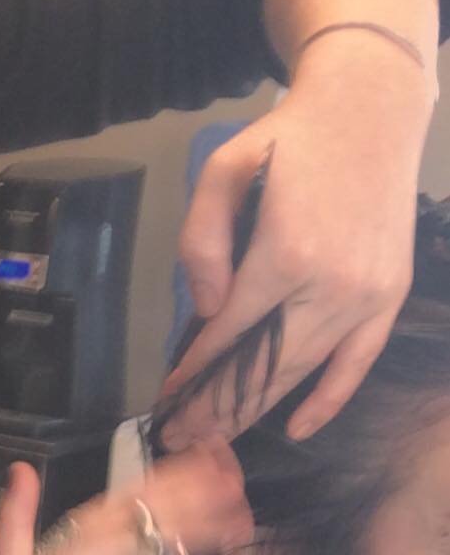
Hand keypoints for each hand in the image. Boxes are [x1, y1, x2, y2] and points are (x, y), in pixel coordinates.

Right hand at [0, 444, 252, 554]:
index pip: (116, 533)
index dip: (170, 506)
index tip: (226, 489)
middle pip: (106, 525)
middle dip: (172, 499)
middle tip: (231, 478)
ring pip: (86, 539)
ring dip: (149, 512)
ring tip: (210, 490)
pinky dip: (12, 525)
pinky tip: (22, 484)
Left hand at [164, 33, 430, 444]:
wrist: (371, 113)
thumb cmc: (288, 140)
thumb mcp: (224, 170)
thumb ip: (203, 240)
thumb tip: (206, 309)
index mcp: (285, 255)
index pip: (228, 332)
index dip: (196, 371)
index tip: (166, 401)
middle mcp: (332, 286)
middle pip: (265, 365)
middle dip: (219, 407)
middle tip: (181, 440)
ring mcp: (367, 297)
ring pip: (304, 370)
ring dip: (259, 410)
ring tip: (217, 441)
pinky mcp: (389, 297)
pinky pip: (358, 362)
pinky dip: (329, 398)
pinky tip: (297, 428)